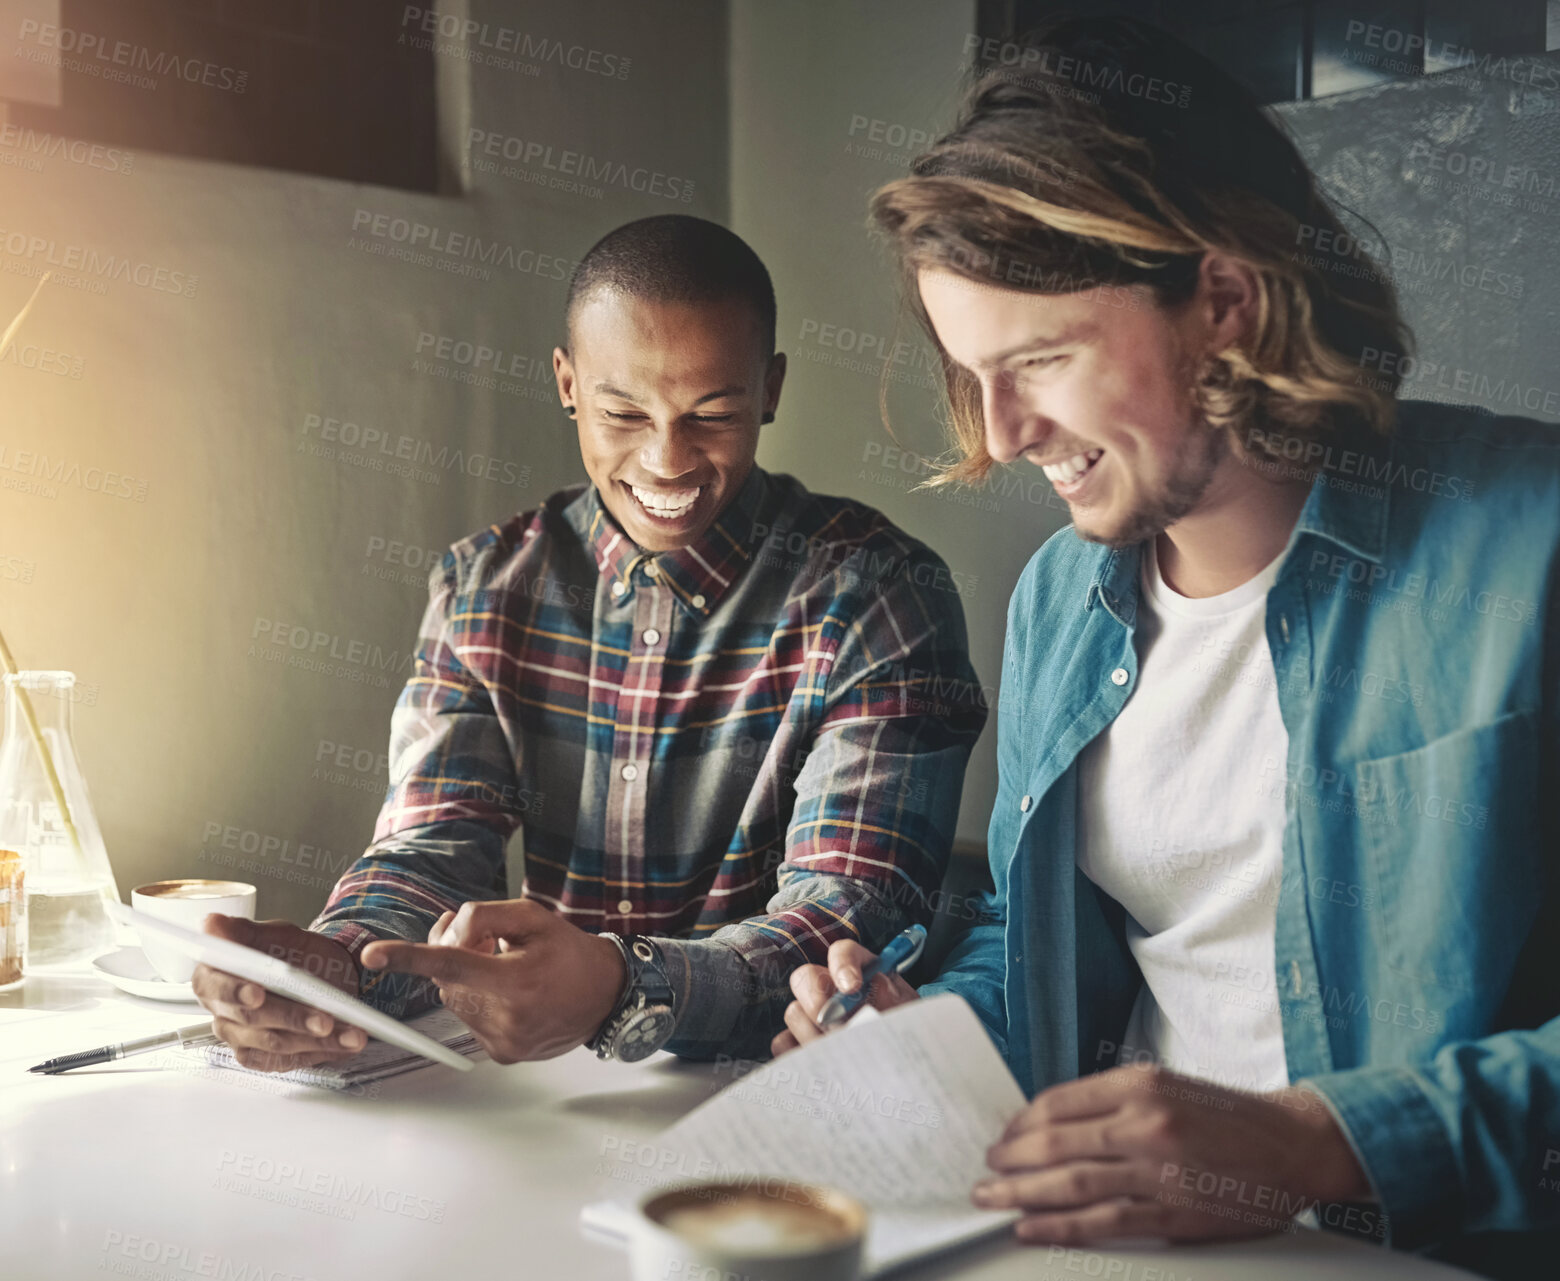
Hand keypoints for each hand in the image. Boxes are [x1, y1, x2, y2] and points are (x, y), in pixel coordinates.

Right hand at [192, 917, 367, 1072]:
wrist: (322, 973)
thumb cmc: (292, 954)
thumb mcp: (274, 934)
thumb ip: (243, 932)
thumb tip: (212, 925)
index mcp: (213, 978)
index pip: (218, 989)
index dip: (237, 992)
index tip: (258, 993)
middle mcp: (223, 1012)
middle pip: (252, 1020)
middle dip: (292, 1018)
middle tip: (325, 1019)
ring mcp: (242, 1038)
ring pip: (276, 1044)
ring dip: (317, 1040)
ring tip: (350, 1032)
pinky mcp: (264, 1057)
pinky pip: (290, 1060)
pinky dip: (322, 1052)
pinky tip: (345, 1043)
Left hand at [358, 899, 626, 1063]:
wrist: (606, 996)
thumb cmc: (570, 953)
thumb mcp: (532, 916)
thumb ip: (483, 916)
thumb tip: (449, 934)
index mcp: (515, 979)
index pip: (451, 963)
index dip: (408, 958)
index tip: (374, 955)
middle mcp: (507, 1016)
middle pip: (447, 980)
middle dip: (456, 956)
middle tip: (490, 944)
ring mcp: (503, 1041)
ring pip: (454, 1000)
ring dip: (466, 980)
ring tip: (504, 969)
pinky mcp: (502, 1054)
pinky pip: (469, 1019)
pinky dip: (479, 1001)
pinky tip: (510, 994)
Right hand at [770, 939, 917, 1057]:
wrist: (903, 1066)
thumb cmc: (907, 1035)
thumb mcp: (909, 1016)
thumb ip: (894, 1001)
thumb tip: (875, 989)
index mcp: (861, 970)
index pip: (843, 952)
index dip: (842, 965)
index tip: (850, 986)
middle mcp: (831, 987)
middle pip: (805, 977)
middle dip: (816, 1001)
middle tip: (836, 1028)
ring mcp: (812, 1014)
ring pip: (794, 1013)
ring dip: (814, 1035)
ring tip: (844, 1055)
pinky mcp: (800, 1041)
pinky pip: (783, 1042)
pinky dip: (800, 1054)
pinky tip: (825, 1067)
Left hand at [974, 1063, 1373, 1244]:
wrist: (1291, 1144)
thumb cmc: (1224, 1116)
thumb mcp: (1166, 1086)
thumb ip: (1112, 1101)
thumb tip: (1051, 1124)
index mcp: (1139, 1085)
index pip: (1059, 1102)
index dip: (1022, 1123)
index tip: (1002, 1137)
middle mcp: (1145, 1122)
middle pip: (1055, 1142)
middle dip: (1011, 1159)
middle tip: (986, 1170)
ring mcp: (1158, 1170)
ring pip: (1071, 1182)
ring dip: (1022, 1192)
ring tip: (992, 1198)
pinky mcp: (1173, 1213)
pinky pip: (1103, 1222)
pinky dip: (1061, 1226)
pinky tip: (1032, 1227)